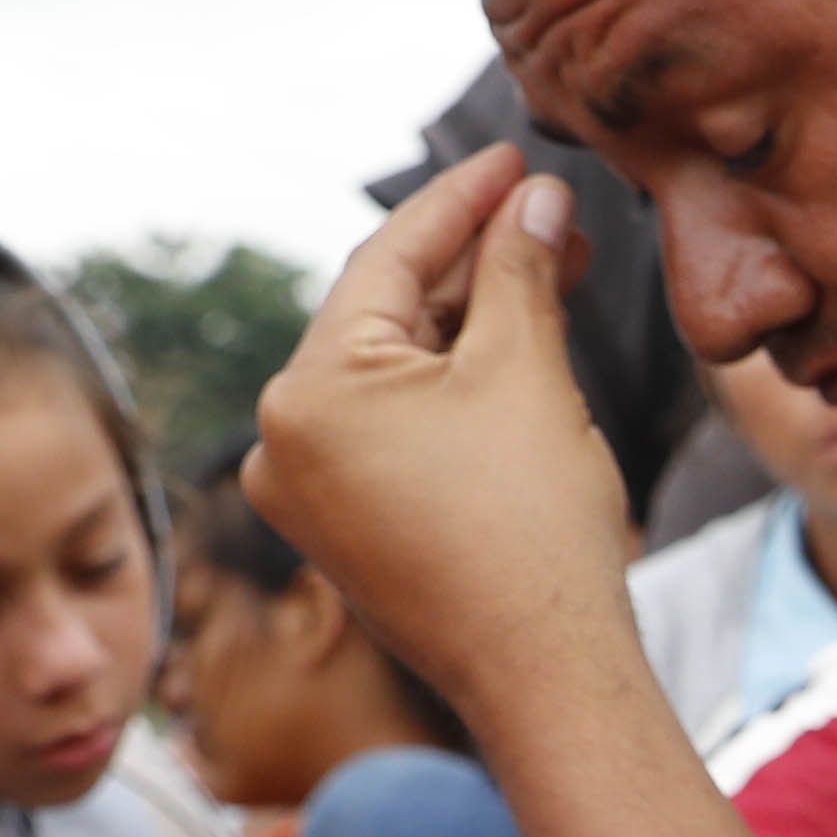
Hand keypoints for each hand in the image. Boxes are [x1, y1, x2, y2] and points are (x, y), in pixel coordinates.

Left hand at [245, 143, 642, 739]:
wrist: (543, 674)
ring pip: (396, 377)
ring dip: (473, 328)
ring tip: (553, 281)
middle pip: (390, 316)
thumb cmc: (532, 530)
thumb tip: (537, 202)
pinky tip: (515, 361)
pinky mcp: (345, 532)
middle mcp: (283, 439)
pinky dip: (452, 395)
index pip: (388, 260)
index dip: (462, 201)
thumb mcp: (529, 372)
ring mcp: (307, 493)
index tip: (515, 161)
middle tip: (554, 220)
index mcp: (307, 391)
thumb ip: (522, 271)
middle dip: (477, 265)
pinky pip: (395, 434)